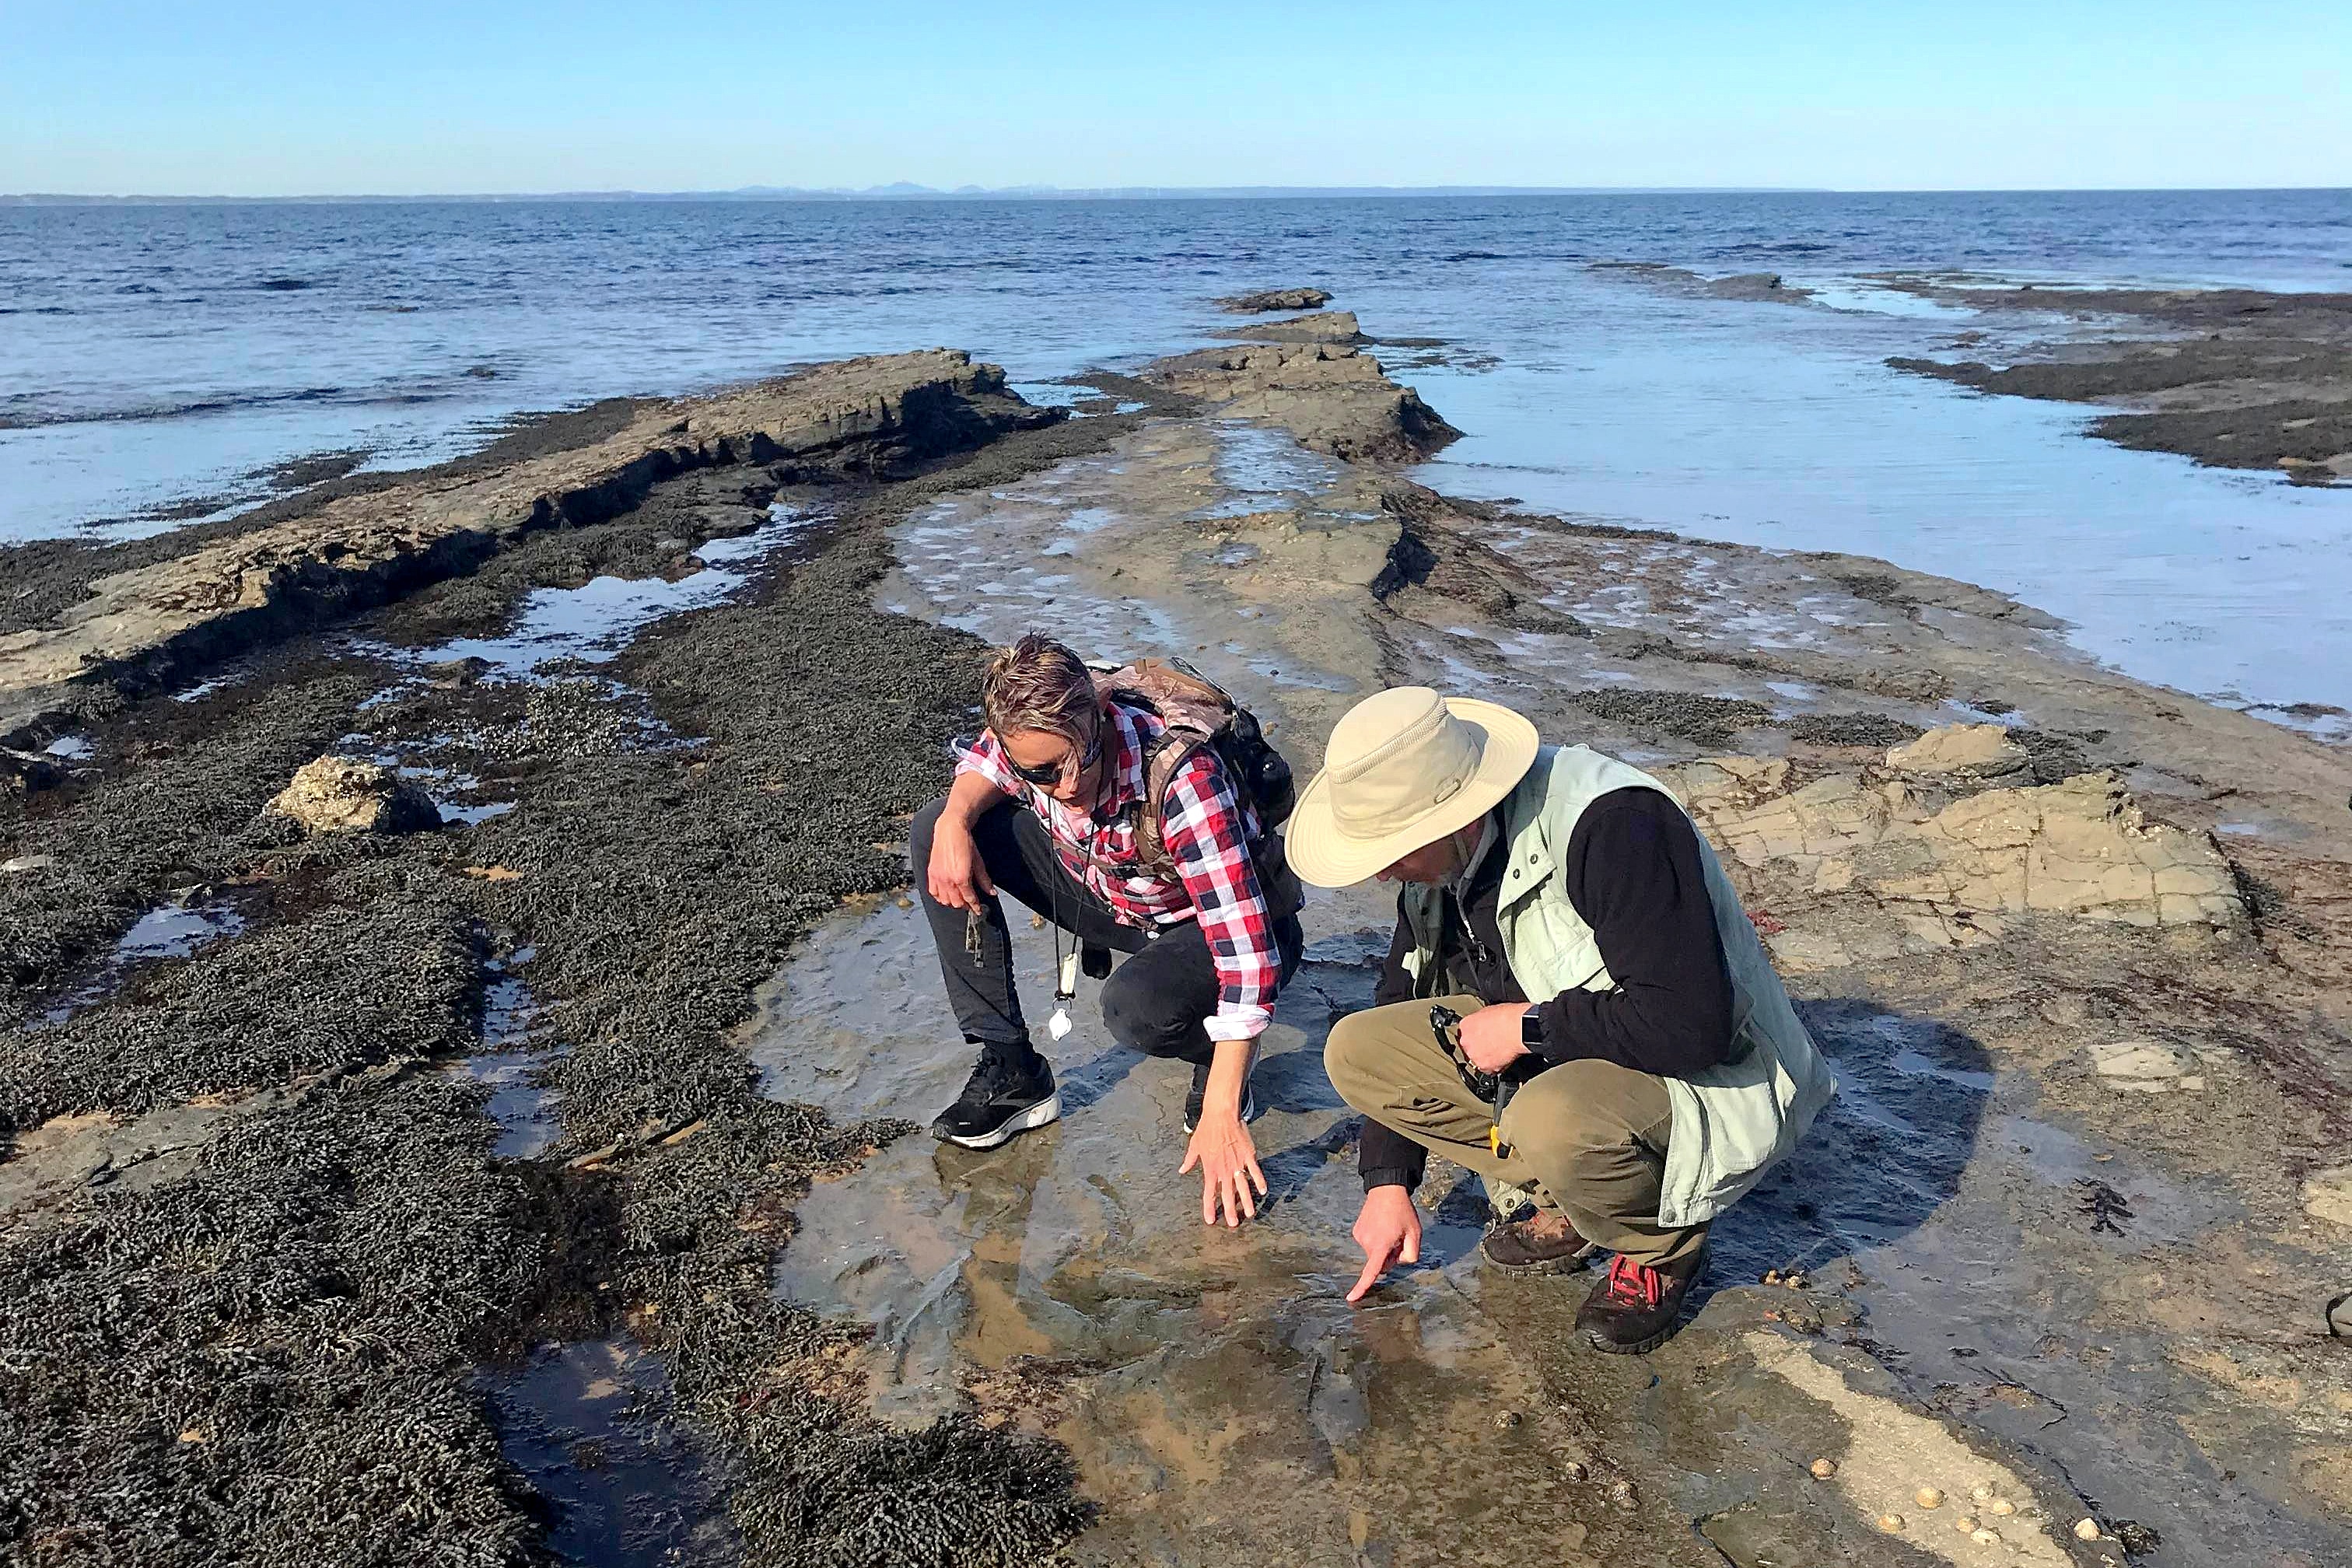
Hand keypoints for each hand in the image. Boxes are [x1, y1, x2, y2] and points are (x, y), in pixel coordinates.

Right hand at [925, 817, 994, 910]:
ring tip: (959, 898)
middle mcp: (948, 880)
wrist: (950, 830)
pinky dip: (940, 897)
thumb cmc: (965, 843)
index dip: (975, 906)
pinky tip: (946, 894)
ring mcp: (938, 878)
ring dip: (953, 902)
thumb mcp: (978, 862)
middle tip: (970, 903)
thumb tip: (991, 892)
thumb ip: (984, 880)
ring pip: (945, 900)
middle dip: (965, 905)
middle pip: (956, 903)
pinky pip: (933, 892)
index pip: (969, 899)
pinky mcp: (931, 873)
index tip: (978, 910)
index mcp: (961, 878)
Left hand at [1180, 1111, 1266, 1228]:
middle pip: (1228, 1195)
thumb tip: (1182, 1170)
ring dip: (1247, 1201)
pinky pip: (1255, 1171)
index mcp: (1210, 1169)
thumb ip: (1189, 1160)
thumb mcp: (1194, 1146)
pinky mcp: (1248, 1155)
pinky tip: (1263, 1191)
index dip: (1209, 1208)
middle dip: (1230, 1211)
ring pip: (1243, 1187)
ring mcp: (1237, 1163)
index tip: (1210, 1220)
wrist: (1221, 1115)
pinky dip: (1259, 1181)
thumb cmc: (1207, 1129)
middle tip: (1234, 1224)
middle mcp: (1224, 1169)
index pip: (1209, 1193)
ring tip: (1250, 1214)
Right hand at [1347, 1184, 1422, 1302]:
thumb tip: (1400, 1262)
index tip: (1350, 1299)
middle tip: (1399, 1238)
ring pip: (1374, 1253)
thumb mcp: (1415, 1233)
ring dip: (1384, 1247)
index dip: (1361, 1287)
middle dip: (1390, 1256)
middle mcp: (1367, 1243)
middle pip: (1380, 1263)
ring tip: (1390, 1228)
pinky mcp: (1357, 1231)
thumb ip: (1412, 1254)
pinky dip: (1377, 1239)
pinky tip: (1382, 1225)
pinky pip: (1369, 1244)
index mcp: (1381, 1246)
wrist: (1386, 1188)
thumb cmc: (1403, 1211)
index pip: (1371, 1272)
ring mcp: (1360, 1237)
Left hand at [1459, 1002, 1533, 1075]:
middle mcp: (1466, 1041)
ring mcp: (1474, 1055)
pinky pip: (1488, 1069)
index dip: (1475, 1036)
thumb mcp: (1488, 1011)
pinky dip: (1495, 1066)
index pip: (1465, 1033)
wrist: (1518, 1029)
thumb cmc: (1508, 1017)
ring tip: (1499, 1051)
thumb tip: (1484, 1025)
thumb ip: (1480, 1022)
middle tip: (1492, 1044)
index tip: (1482, 1037)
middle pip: (1469, 1048)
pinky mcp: (1484, 1066)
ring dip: (1486, 1057)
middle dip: (1479, 1047)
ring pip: (1477, 1060)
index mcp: (1465, 1025)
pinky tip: (1503, 1058)